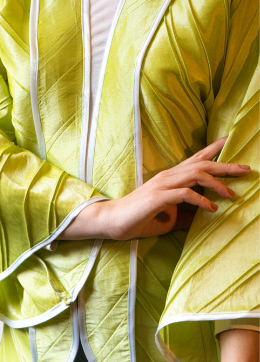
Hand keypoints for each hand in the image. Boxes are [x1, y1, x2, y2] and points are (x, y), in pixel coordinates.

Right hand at [58, 136, 251, 240]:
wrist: (114, 221)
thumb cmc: (140, 218)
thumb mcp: (169, 215)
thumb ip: (187, 212)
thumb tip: (208, 214)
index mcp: (170, 177)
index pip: (195, 158)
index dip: (214, 148)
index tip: (231, 140)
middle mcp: (167, 176)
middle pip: (201, 164)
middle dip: (226, 165)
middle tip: (246, 169)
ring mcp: (162, 185)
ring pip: (196, 174)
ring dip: (217, 183)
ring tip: (232, 194)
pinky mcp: (158, 197)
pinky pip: (185, 194)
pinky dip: (201, 200)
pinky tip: (212, 208)